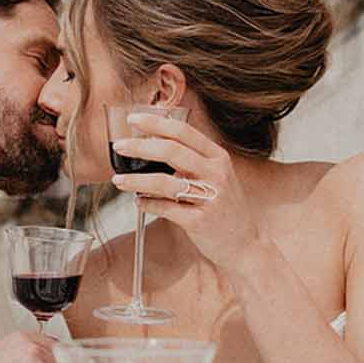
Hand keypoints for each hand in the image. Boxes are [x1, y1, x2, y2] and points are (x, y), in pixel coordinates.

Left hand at [110, 114, 259, 274]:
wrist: (245, 244)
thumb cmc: (224, 207)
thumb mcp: (217, 176)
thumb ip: (193, 159)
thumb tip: (153, 141)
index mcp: (218, 157)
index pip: (183, 132)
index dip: (156, 123)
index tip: (134, 118)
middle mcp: (217, 174)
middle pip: (171, 151)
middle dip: (140, 146)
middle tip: (119, 146)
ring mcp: (210, 198)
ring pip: (165, 183)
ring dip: (136, 180)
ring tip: (118, 180)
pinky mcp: (200, 222)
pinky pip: (166, 209)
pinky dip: (148, 205)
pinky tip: (138, 203)